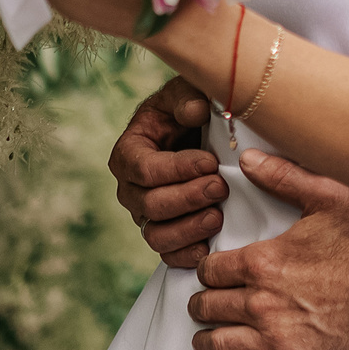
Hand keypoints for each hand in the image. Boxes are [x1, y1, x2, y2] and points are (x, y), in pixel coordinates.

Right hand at [109, 78, 227, 268]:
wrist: (197, 134)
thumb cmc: (187, 111)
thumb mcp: (185, 94)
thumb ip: (186, 98)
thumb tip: (194, 112)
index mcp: (129, 152)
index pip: (144, 169)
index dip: (177, 169)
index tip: (210, 162)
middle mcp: (130, 188)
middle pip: (151, 204)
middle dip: (188, 197)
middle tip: (220, 186)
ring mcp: (145, 215)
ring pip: (157, 234)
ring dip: (188, 228)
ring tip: (217, 216)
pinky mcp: (163, 233)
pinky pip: (168, 255)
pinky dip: (186, 255)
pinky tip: (209, 247)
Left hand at [186, 151, 348, 349]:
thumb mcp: (328, 198)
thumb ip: (283, 178)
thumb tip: (248, 159)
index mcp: (263, 261)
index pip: (210, 270)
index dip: (207, 271)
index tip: (212, 275)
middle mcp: (260, 301)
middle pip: (208, 307)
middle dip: (203, 304)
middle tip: (206, 306)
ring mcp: (276, 338)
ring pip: (218, 344)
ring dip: (207, 341)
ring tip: (208, 340)